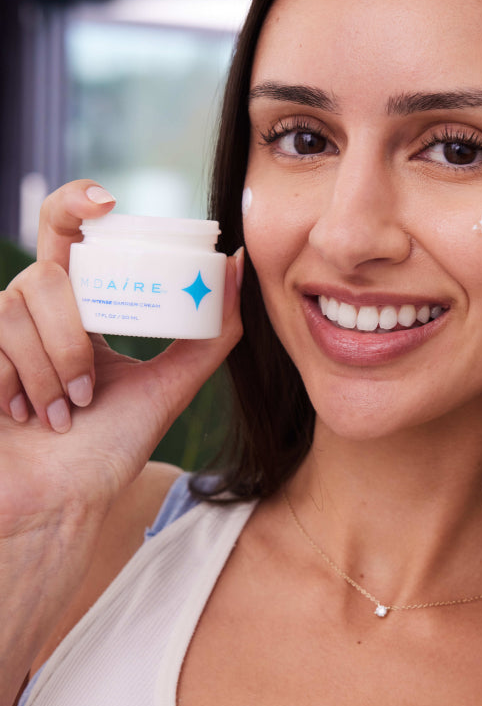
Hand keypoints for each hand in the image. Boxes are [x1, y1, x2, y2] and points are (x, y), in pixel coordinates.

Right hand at [0, 179, 242, 538]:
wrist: (58, 504)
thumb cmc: (107, 450)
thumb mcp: (169, 387)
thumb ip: (210, 333)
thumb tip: (235, 264)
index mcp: (77, 306)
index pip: (66, 230)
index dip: (77, 201)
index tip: (107, 201)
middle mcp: (32, 309)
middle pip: (46, 276)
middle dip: (70, 337)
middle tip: (86, 392)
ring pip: (15, 309)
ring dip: (47, 373)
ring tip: (59, 415)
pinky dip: (13, 385)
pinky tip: (21, 418)